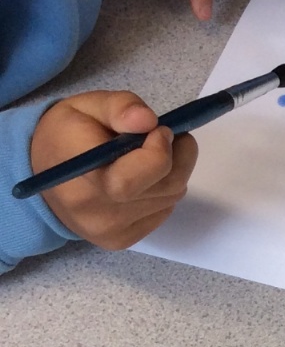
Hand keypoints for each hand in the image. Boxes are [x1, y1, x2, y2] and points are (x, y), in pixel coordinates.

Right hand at [30, 93, 197, 249]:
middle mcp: (94, 212)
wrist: (43, 175)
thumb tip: (149, 120)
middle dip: (178, 157)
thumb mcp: (87, 106)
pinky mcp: (122, 239)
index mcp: (79, 175)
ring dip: (173, 173)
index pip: (130, 180)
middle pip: (164, 188)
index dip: (158, 153)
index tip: (160, 130)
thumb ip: (119, 107)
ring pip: (170, 198)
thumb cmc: (68, 135)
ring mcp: (110, 230)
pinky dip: (164, 192)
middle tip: (167, 136)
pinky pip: (163, 212)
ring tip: (153, 155)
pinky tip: (145, 179)